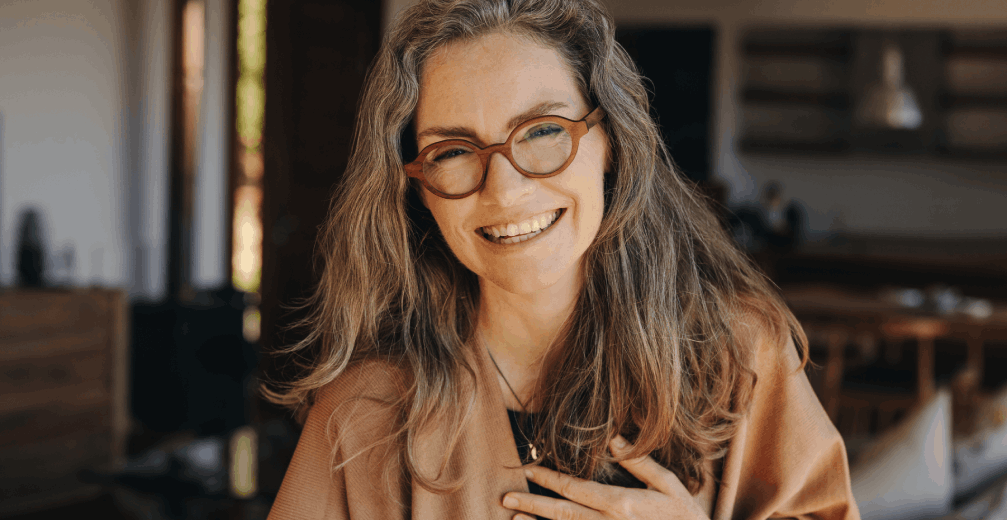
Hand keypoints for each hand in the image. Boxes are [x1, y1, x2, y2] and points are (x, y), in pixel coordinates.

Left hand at [501, 435, 708, 519]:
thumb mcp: (668, 484)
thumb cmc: (684, 517)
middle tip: (506, 496)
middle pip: (562, 513)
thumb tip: (612, 438)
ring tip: (513, 518)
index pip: (576, 488)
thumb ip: (639, 462)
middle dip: (532, 503)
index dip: (549, 478)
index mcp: (620, 504)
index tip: (530, 469)